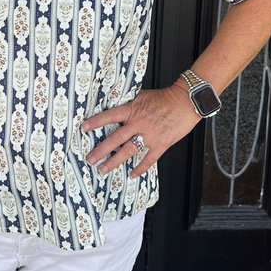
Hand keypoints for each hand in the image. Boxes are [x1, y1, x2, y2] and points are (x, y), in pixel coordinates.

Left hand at [82, 85, 200, 177]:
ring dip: (114, 161)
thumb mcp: (143, 96)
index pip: (110, 116)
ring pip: (128, 151)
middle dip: (101, 150)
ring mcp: (150, 135)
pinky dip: (140, 168)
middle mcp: (138, 123)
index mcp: (133, 110)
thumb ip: (130, 103)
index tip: (84, 128)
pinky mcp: (161, 144)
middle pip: (115, 139)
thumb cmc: (166, 97)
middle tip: (90, 159)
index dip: (96, 122)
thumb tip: (117, 104)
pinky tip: (132, 174)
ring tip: (103, 169)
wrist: (186, 101)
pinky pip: (149, 159)